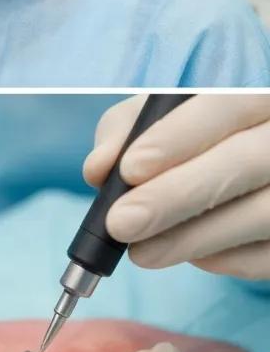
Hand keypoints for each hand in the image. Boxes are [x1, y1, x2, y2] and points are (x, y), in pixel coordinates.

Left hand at [84, 94, 269, 279]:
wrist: (242, 159)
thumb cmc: (194, 130)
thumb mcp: (159, 114)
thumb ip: (125, 131)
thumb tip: (98, 171)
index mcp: (258, 93)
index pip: (225, 105)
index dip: (177, 137)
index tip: (129, 170)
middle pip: (246, 161)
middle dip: (175, 197)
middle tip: (121, 223)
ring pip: (264, 213)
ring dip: (192, 239)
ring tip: (141, 251)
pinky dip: (226, 258)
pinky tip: (189, 255)